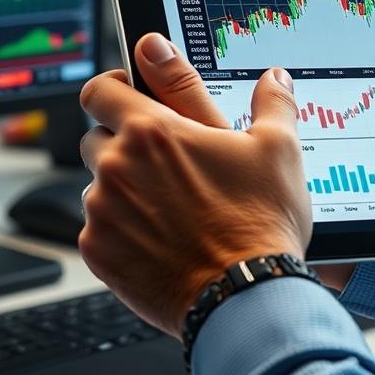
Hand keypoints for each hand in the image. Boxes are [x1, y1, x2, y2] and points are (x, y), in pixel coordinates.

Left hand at [78, 33, 310, 338]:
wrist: (243, 295)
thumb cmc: (260, 221)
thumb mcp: (278, 149)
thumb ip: (272, 103)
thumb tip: (274, 79)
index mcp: (154, 129)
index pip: (102, 89)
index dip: (117, 87)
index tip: (132, 94)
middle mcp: (118, 166)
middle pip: (96, 136)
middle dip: (124, 142)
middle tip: (166, 161)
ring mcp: (103, 211)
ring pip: (99, 185)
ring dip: (125, 188)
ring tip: (171, 206)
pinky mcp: (98, 252)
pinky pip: (99, 228)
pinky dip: (123, 228)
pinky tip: (162, 236)